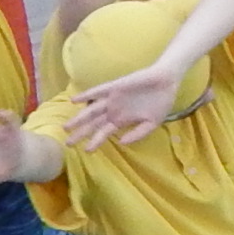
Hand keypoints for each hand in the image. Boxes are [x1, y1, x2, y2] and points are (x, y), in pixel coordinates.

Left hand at [64, 60, 189, 148]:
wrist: (167, 83)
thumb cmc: (161, 102)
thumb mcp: (152, 123)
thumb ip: (138, 134)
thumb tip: (121, 142)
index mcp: (121, 120)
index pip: (104, 133)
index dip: (95, 142)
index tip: (86, 151)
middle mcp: (113, 110)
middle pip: (93, 124)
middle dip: (80, 133)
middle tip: (68, 144)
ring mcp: (112, 99)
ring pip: (92, 110)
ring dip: (79, 118)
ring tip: (66, 127)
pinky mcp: (115, 87)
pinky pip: (97, 91)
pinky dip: (86, 95)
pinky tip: (74, 100)